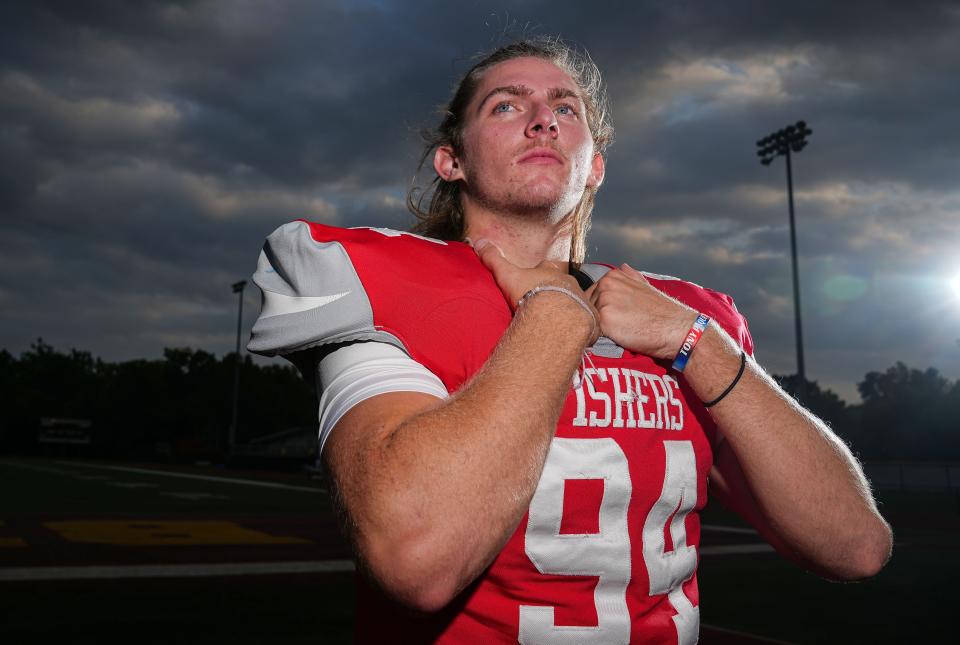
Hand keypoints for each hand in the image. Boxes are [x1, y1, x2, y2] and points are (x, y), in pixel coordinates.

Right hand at [472, 239, 598, 341]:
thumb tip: (479, 242)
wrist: (556, 317)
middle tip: (547, 305)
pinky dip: (582, 329)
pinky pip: (588, 324)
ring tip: (560, 324)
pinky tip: (574, 336)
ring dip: (571, 311)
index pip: (546, 268)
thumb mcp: (507, 275)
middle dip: (558, 293)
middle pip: (565, 285)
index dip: (541, 273)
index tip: (535, 281)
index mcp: (551, 272)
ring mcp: (583, 302)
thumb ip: (494, 260)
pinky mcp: (591, 321)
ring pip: (578, 304)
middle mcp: (570, 284)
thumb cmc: (532, 294)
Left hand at [585, 263, 696, 359]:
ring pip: (589, 318)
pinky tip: (616, 337)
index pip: (591, 294)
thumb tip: (623, 266)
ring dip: (598, 327)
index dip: (600, 308)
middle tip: (618, 325)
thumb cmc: (661, 311)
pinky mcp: (605, 320)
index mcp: (613, 276)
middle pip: (586, 306)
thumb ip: (630, 276)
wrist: (674, 329)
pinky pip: (593, 331)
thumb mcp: (645, 286)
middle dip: (597, 317)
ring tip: (619, 331)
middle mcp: (605, 285)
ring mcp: (604, 301)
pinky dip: (600, 337)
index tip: (615, 315)